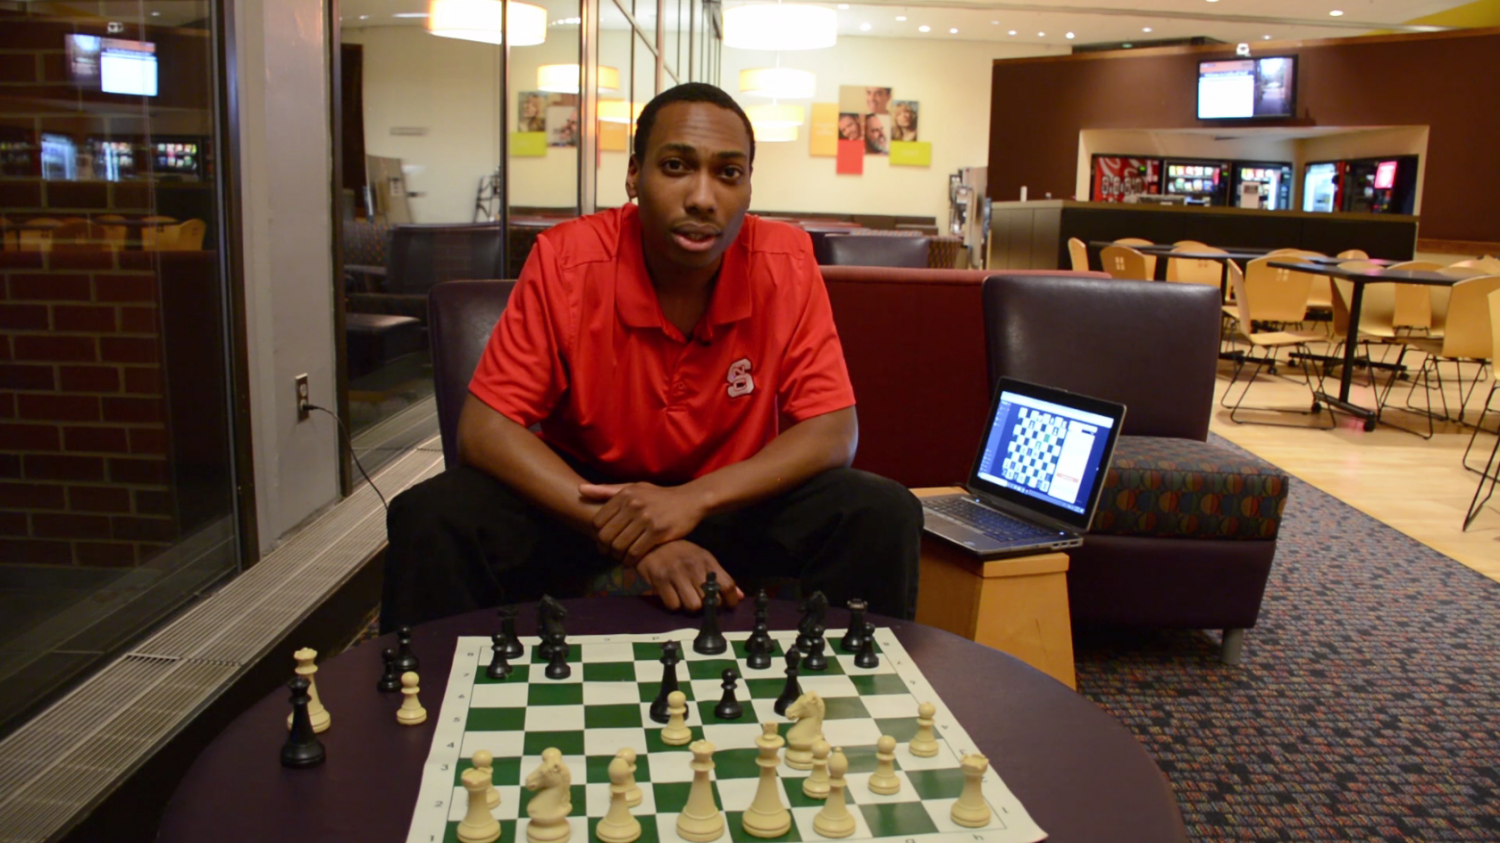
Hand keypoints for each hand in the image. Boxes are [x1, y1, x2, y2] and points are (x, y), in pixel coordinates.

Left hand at [580, 482, 706, 564]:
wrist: (690, 500)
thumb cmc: (658, 496)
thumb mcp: (634, 487)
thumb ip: (606, 491)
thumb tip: (580, 490)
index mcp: (624, 494)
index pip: (598, 521)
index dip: (596, 535)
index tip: (602, 540)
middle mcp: (633, 505)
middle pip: (606, 536)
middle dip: (604, 548)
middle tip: (608, 553)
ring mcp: (646, 518)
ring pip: (620, 546)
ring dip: (617, 557)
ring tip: (620, 558)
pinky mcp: (658, 532)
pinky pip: (635, 552)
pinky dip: (630, 561)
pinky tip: (631, 561)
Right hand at [635, 540, 744, 612]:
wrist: (650, 541)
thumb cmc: (679, 552)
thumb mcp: (702, 559)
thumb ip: (721, 578)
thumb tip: (740, 597)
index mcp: (707, 561)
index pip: (728, 585)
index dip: (731, 600)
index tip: (729, 606)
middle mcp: (694, 567)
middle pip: (711, 600)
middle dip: (708, 605)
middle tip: (702, 601)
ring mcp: (676, 573)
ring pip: (693, 606)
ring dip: (690, 607)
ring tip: (686, 599)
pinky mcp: (660, 580)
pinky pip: (673, 605)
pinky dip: (673, 605)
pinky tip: (671, 596)